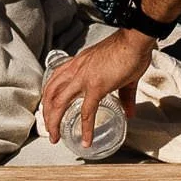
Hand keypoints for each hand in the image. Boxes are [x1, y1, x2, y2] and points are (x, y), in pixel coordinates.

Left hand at [41, 27, 155, 150]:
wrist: (134, 40)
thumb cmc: (128, 50)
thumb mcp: (121, 74)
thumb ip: (124, 96)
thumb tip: (129, 112)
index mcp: (78, 64)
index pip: (54, 81)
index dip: (48, 97)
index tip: (49, 110)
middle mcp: (76, 70)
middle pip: (50, 94)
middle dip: (46, 114)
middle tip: (49, 129)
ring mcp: (83, 78)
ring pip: (58, 103)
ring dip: (54, 122)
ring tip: (55, 137)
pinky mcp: (96, 87)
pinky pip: (87, 112)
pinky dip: (86, 129)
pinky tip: (87, 140)